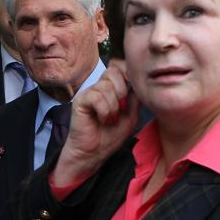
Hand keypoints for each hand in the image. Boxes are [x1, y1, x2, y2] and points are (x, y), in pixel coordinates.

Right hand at [51, 60, 138, 189]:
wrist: (94, 153)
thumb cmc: (110, 136)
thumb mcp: (131, 116)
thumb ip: (135, 98)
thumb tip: (139, 82)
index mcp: (111, 88)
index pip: (118, 66)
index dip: (127, 73)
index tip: (130, 90)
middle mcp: (98, 87)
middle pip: (113, 71)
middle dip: (121, 90)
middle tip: (119, 109)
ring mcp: (89, 93)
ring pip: (106, 86)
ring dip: (113, 107)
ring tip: (109, 119)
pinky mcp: (80, 101)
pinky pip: (97, 97)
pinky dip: (104, 111)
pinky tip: (102, 120)